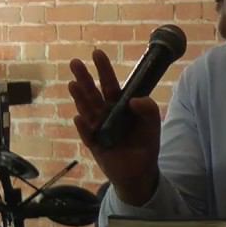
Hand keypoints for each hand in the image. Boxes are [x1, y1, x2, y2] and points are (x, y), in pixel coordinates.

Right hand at [68, 49, 161, 205]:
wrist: (140, 173)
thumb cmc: (145, 145)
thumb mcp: (152, 125)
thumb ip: (149, 110)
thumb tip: (135, 99)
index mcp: (119, 105)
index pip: (110, 84)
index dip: (103, 69)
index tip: (97, 53)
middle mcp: (106, 114)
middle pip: (92, 93)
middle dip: (84, 78)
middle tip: (75, 62)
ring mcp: (98, 128)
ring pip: (87, 110)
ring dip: (80, 98)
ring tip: (73, 84)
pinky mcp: (95, 145)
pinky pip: (88, 135)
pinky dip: (84, 127)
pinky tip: (79, 118)